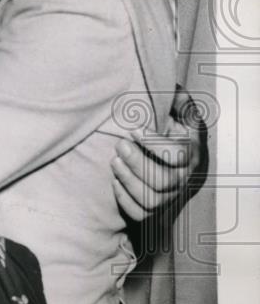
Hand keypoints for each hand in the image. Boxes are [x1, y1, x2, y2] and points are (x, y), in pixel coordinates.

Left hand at [111, 87, 205, 221]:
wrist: (162, 154)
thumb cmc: (168, 127)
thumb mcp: (178, 110)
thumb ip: (178, 100)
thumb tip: (174, 90)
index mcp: (190, 152)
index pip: (179, 155)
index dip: (155, 144)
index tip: (134, 130)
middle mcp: (182, 178)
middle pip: (163, 181)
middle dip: (137, 162)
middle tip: (119, 144)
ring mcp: (168, 196)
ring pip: (151, 200)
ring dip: (129, 180)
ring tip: (114, 160)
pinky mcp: (153, 208)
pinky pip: (140, 213)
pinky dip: (125, 199)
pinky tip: (114, 181)